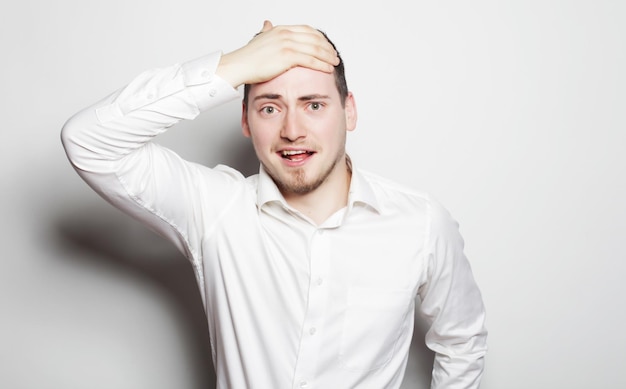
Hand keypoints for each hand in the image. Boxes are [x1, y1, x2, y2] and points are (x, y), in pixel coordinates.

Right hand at [217, 21, 339, 87]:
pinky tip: (328, 68)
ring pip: (315, 49)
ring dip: (328, 56)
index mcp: (281, 30)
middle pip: (314, 39)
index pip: (307, 30)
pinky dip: (322, 64)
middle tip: (334, 55)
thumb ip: (267, 31)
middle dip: (327, 48)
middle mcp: (286, 34)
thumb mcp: (260, 38)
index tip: (326, 46)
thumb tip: (267, 24)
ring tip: (334, 63)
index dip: (320, 38)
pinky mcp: (288, 57)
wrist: (239, 65)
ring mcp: (287, 44)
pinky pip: (311, 60)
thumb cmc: (248, 57)